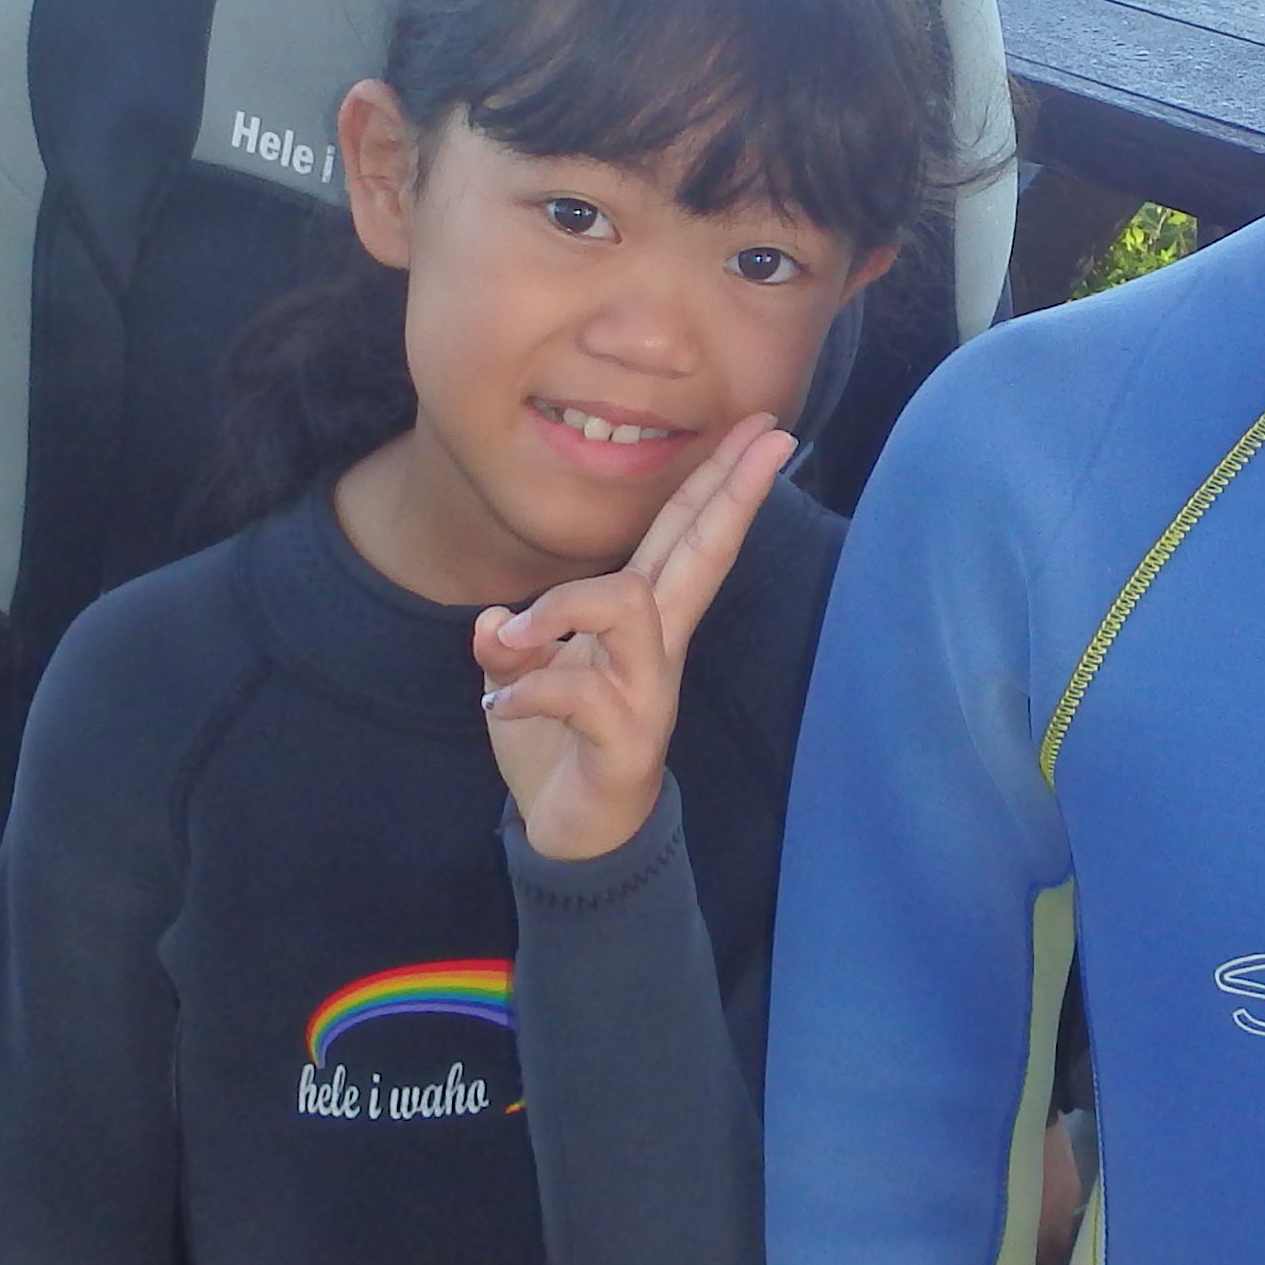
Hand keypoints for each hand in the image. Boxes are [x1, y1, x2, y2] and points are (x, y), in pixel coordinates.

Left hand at [474, 416, 792, 862]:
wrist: (568, 835)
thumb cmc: (557, 745)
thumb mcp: (521, 678)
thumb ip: (512, 640)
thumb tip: (490, 619)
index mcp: (642, 621)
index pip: (685, 535)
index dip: (720, 481)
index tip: (764, 429)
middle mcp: (657, 646)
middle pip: (701, 552)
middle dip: (734, 491)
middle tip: (773, 436)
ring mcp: (649, 690)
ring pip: (631, 606)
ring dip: (563, 605)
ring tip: (515, 636)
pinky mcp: (629, 740)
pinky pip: (579, 690)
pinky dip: (526, 689)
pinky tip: (499, 703)